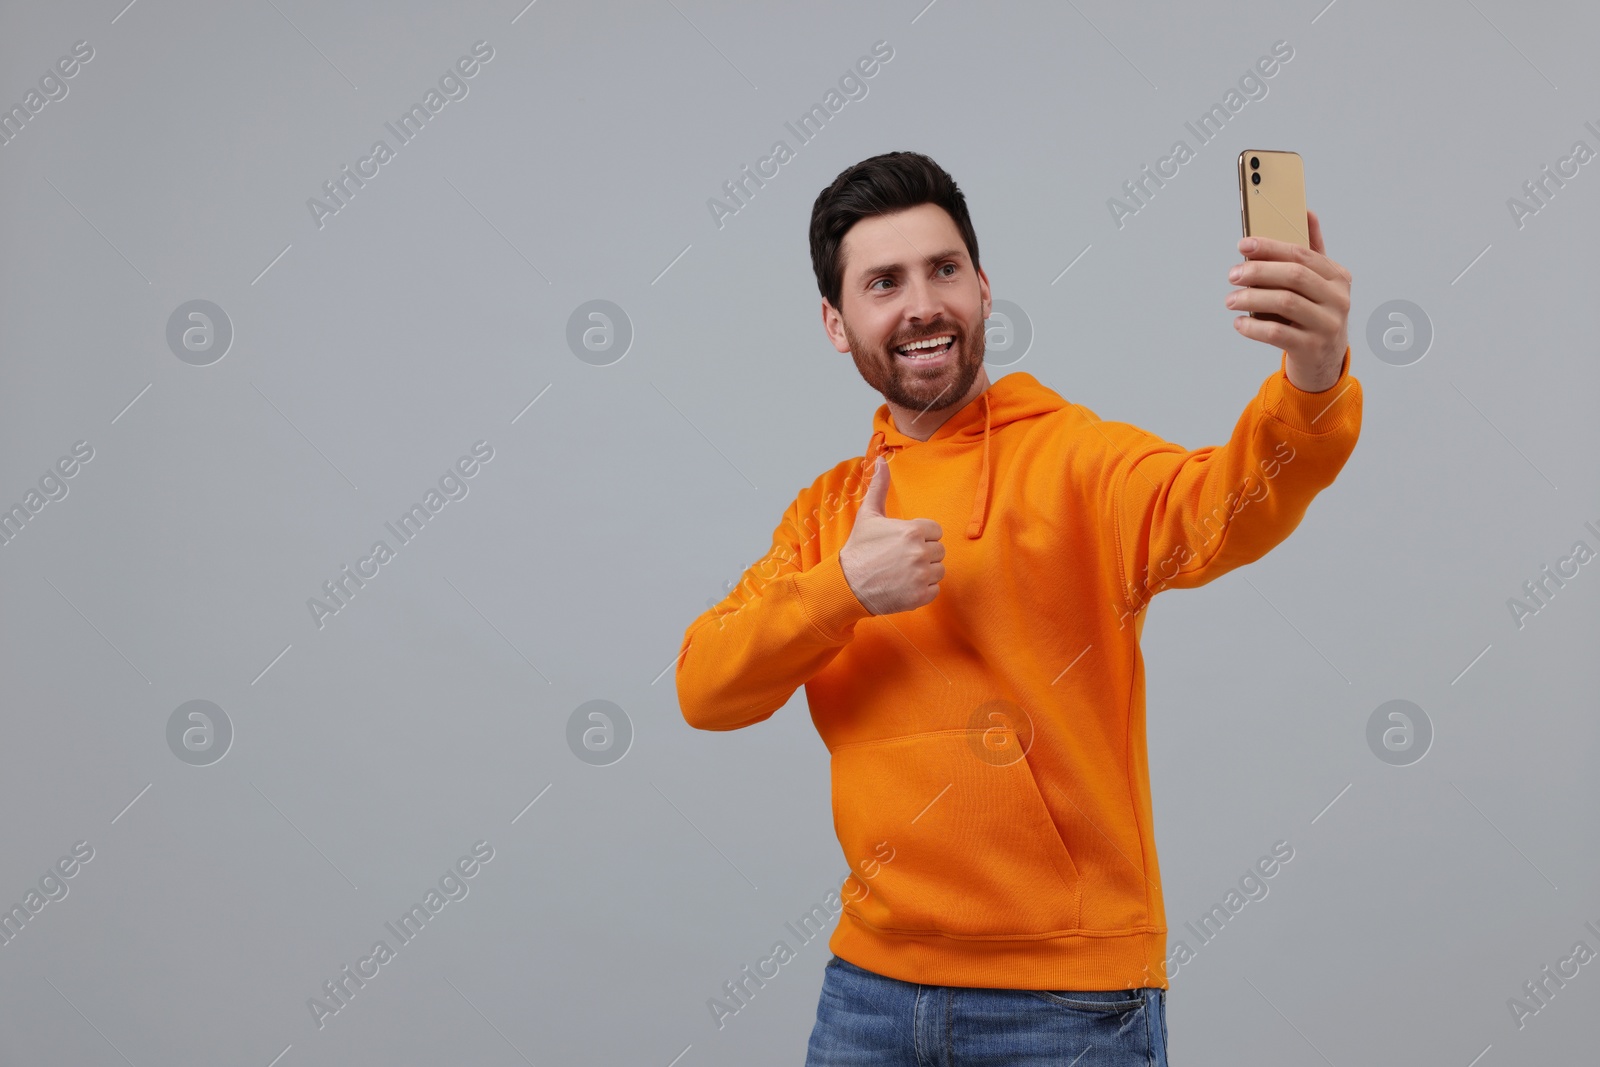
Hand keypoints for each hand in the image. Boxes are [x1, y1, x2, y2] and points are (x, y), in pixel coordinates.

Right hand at [839, 455, 943, 614]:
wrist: (846, 585)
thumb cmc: (859, 548)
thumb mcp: (868, 515)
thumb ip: (879, 486)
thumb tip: (880, 460)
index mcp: (912, 531)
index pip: (935, 531)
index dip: (920, 536)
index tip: (902, 543)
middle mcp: (919, 552)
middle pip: (939, 551)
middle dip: (923, 554)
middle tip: (899, 559)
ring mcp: (920, 576)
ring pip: (938, 570)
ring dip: (924, 572)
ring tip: (901, 572)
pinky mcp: (920, 596)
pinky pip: (934, 590)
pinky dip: (921, 590)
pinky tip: (903, 586)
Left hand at [1226, 208, 1351, 391]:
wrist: (1324, 362)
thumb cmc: (1315, 315)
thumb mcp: (1319, 283)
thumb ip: (1312, 251)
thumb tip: (1307, 212)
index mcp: (1337, 276)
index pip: (1301, 254)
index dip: (1270, 246)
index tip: (1243, 244)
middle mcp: (1337, 299)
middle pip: (1294, 276)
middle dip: (1258, 271)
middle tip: (1233, 274)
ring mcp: (1327, 325)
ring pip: (1285, 303)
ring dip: (1251, 298)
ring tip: (1230, 300)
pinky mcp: (1312, 348)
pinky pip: (1277, 334)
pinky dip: (1253, 327)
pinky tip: (1239, 324)